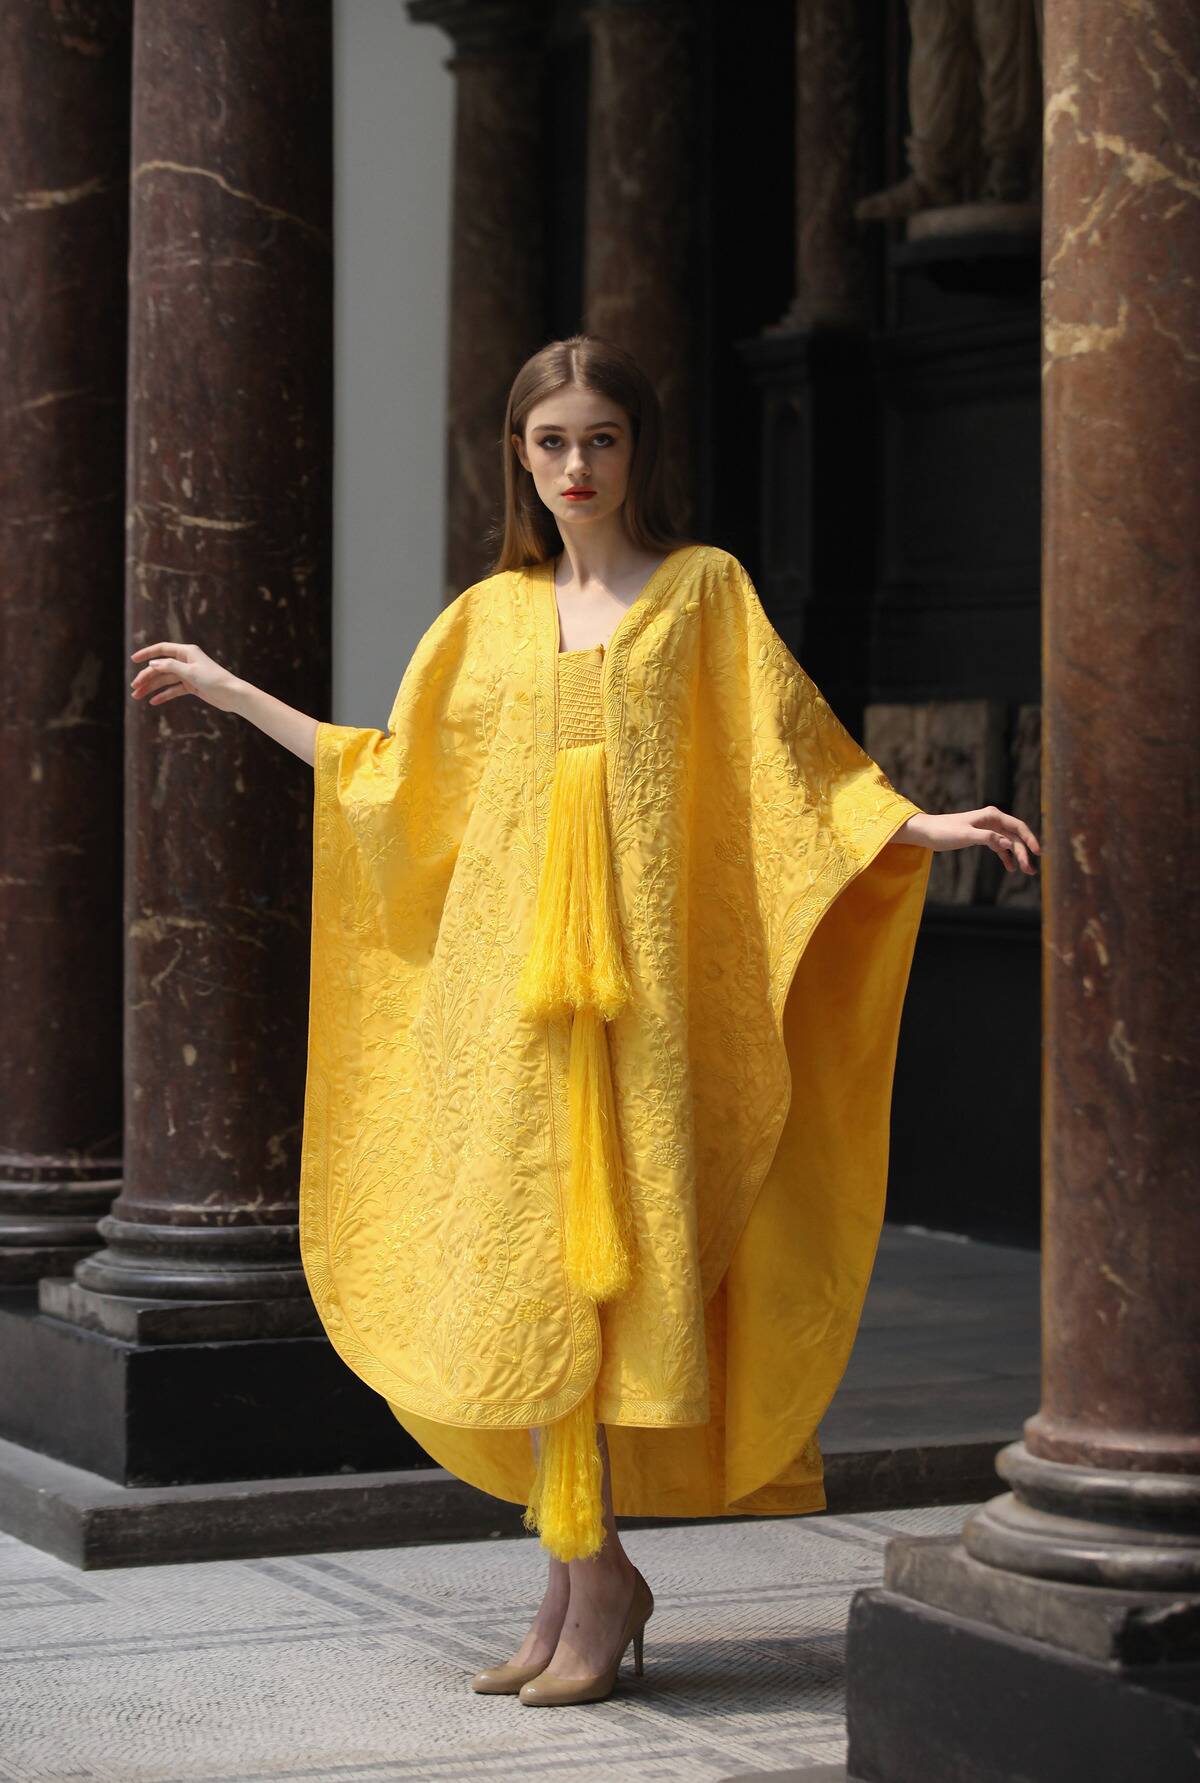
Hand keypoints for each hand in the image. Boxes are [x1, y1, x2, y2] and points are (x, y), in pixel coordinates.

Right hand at [129, 641, 241, 713]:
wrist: (232, 695)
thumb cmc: (214, 680)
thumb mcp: (190, 672)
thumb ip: (170, 667)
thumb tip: (152, 663)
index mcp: (186, 652)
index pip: (161, 649)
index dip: (147, 654)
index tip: (133, 660)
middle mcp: (186, 661)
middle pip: (160, 667)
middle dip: (146, 677)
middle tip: (134, 688)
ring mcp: (188, 674)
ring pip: (165, 680)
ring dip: (151, 687)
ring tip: (137, 696)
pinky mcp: (192, 686)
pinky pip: (173, 690)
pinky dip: (164, 695)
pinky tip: (153, 701)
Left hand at [914, 807, 1039, 874]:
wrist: (928, 832)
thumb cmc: (944, 831)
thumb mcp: (966, 835)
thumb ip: (987, 838)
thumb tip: (1007, 843)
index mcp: (992, 815)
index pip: (1018, 827)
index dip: (1030, 839)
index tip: (1037, 853)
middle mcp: (993, 820)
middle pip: (1015, 837)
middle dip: (1024, 853)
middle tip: (1030, 871)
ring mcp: (988, 828)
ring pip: (1009, 843)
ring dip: (1017, 856)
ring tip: (1026, 871)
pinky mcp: (982, 837)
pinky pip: (999, 847)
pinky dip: (1005, 856)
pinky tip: (1011, 868)